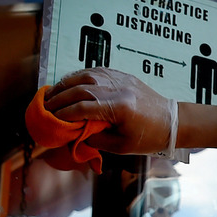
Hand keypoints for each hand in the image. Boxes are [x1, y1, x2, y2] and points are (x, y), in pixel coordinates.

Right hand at [44, 67, 174, 154]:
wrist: (172, 121)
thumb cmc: (148, 137)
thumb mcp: (121, 146)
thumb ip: (95, 138)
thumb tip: (73, 133)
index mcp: (120, 108)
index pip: (82, 107)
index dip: (62, 114)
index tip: (49, 120)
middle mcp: (119, 89)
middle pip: (81, 89)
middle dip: (59, 98)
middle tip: (44, 107)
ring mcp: (122, 80)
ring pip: (87, 76)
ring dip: (66, 84)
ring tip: (52, 94)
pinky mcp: (124, 76)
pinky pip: (98, 70)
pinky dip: (81, 75)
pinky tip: (70, 83)